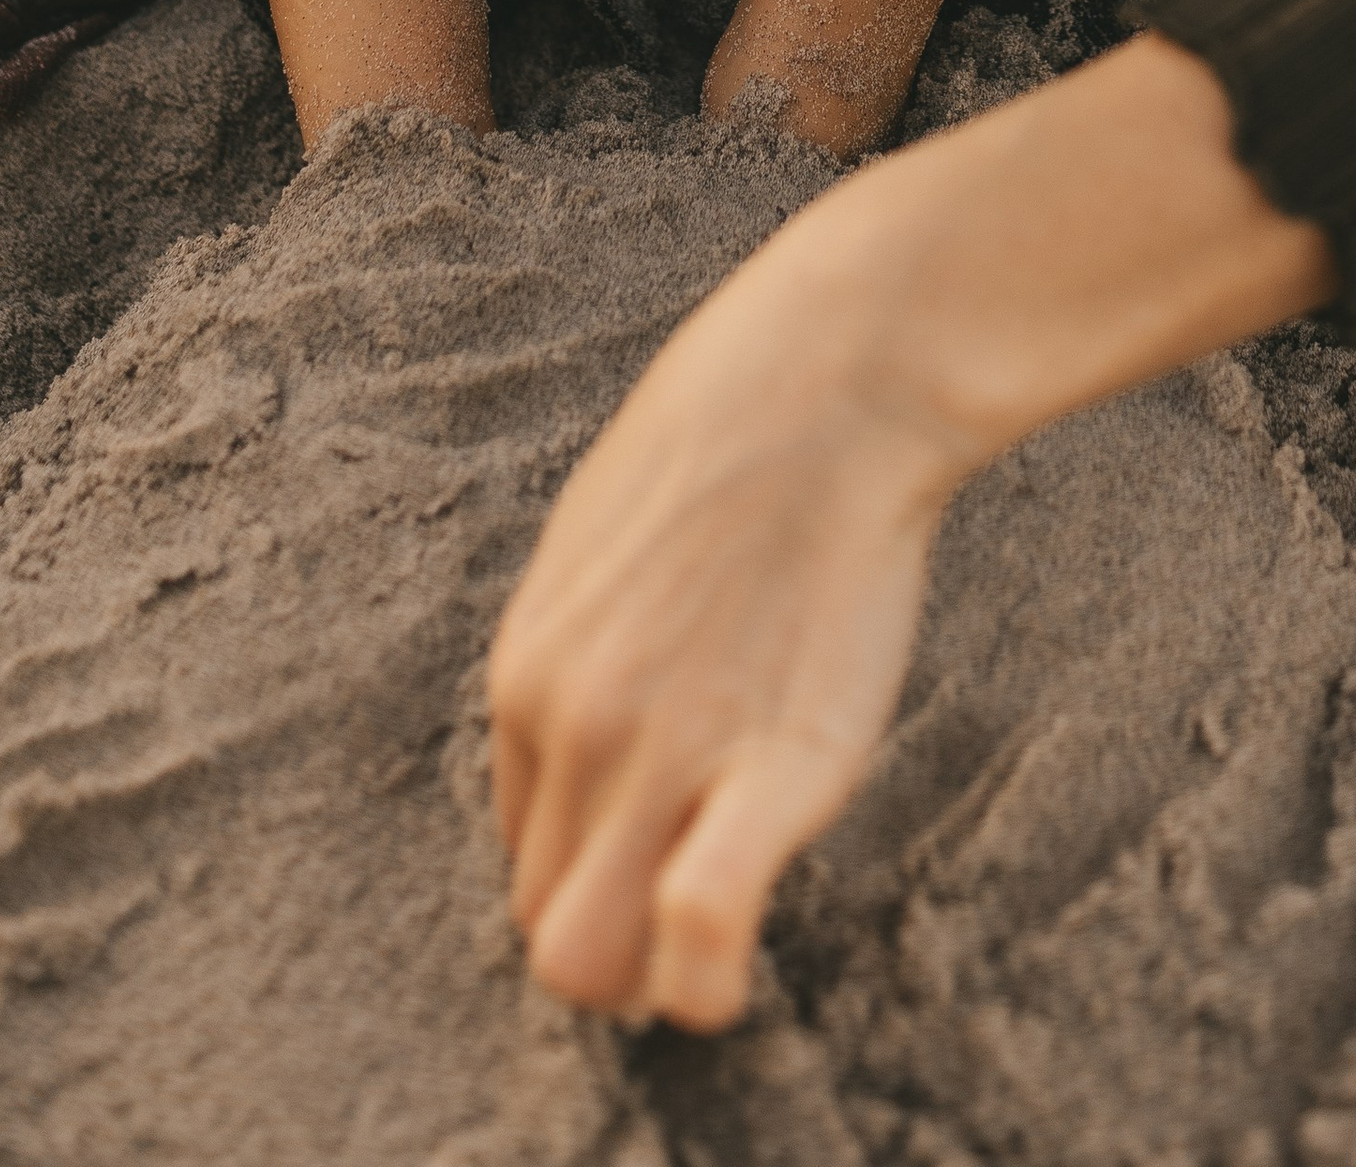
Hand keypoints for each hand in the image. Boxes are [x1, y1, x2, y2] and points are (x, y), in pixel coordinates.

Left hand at [488, 36, 1331, 1031]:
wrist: (832, 376)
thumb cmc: (737, 434)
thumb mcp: (605, 535)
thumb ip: (587, 644)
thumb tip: (597, 717)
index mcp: (527, 676)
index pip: (523, 853)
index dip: (595, 874)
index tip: (660, 858)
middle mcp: (571, 728)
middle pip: (548, 930)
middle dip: (616, 951)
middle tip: (693, 911)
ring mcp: (657, 752)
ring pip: (596, 965)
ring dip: (653, 979)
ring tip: (718, 934)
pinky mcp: (762, 765)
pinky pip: (698, 928)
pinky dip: (708, 972)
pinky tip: (737, 946)